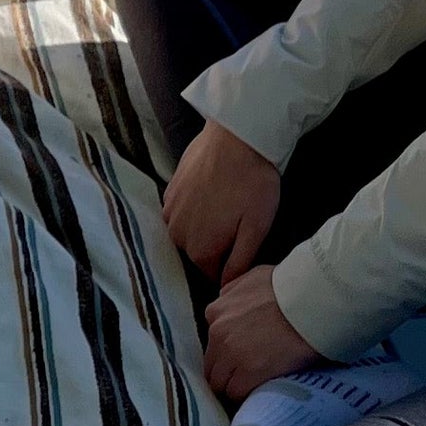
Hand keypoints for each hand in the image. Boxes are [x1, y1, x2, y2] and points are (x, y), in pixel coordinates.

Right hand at [163, 118, 283, 285]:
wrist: (236, 138)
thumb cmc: (253, 185)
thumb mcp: (256, 229)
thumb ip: (239, 263)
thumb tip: (226, 287)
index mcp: (199, 248)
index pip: (212, 273)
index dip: (230, 262)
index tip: (246, 244)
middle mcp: (177, 233)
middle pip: (197, 252)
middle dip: (216, 245)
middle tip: (239, 223)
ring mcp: (169, 209)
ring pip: (187, 231)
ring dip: (203, 226)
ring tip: (226, 207)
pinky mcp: (169, 189)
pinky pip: (180, 211)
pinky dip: (194, 208)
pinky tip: (212, 193)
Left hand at [201, 265, 323, 403]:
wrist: (314, 303)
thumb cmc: (291, 287)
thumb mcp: (254, 277)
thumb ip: (235, 289)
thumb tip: (228, 298)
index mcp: (217, 310)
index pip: (212, 341)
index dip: (226, 351)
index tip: (242, 355)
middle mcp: (218, 332)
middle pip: (212, 364)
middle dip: (227, 370)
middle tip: (250, 374)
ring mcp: (231, 354)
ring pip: (219, 382)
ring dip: (235, 385)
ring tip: (256, 385)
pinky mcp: (247, 373)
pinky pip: (236, 393)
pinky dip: (246, 394)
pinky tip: (261, 389)